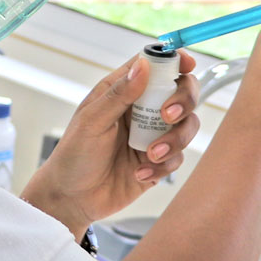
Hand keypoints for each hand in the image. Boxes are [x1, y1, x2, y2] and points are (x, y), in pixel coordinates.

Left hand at [22, 51, 201, 236]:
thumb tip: (143, 64)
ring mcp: (153, 135)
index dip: (174, 60)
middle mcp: (142, 110)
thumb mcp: (92, 121)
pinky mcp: (159, 161)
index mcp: (123, 91)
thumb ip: (119, 94)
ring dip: (175, 140)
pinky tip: (140, 173)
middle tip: (169, 116)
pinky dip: (164, 166)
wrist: (72, 200)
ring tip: (151, 155)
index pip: (155, 66)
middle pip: (182, 92)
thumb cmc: (73, 156)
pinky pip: (179, 158)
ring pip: (187, 125)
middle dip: (183, 101)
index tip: (187, 66)